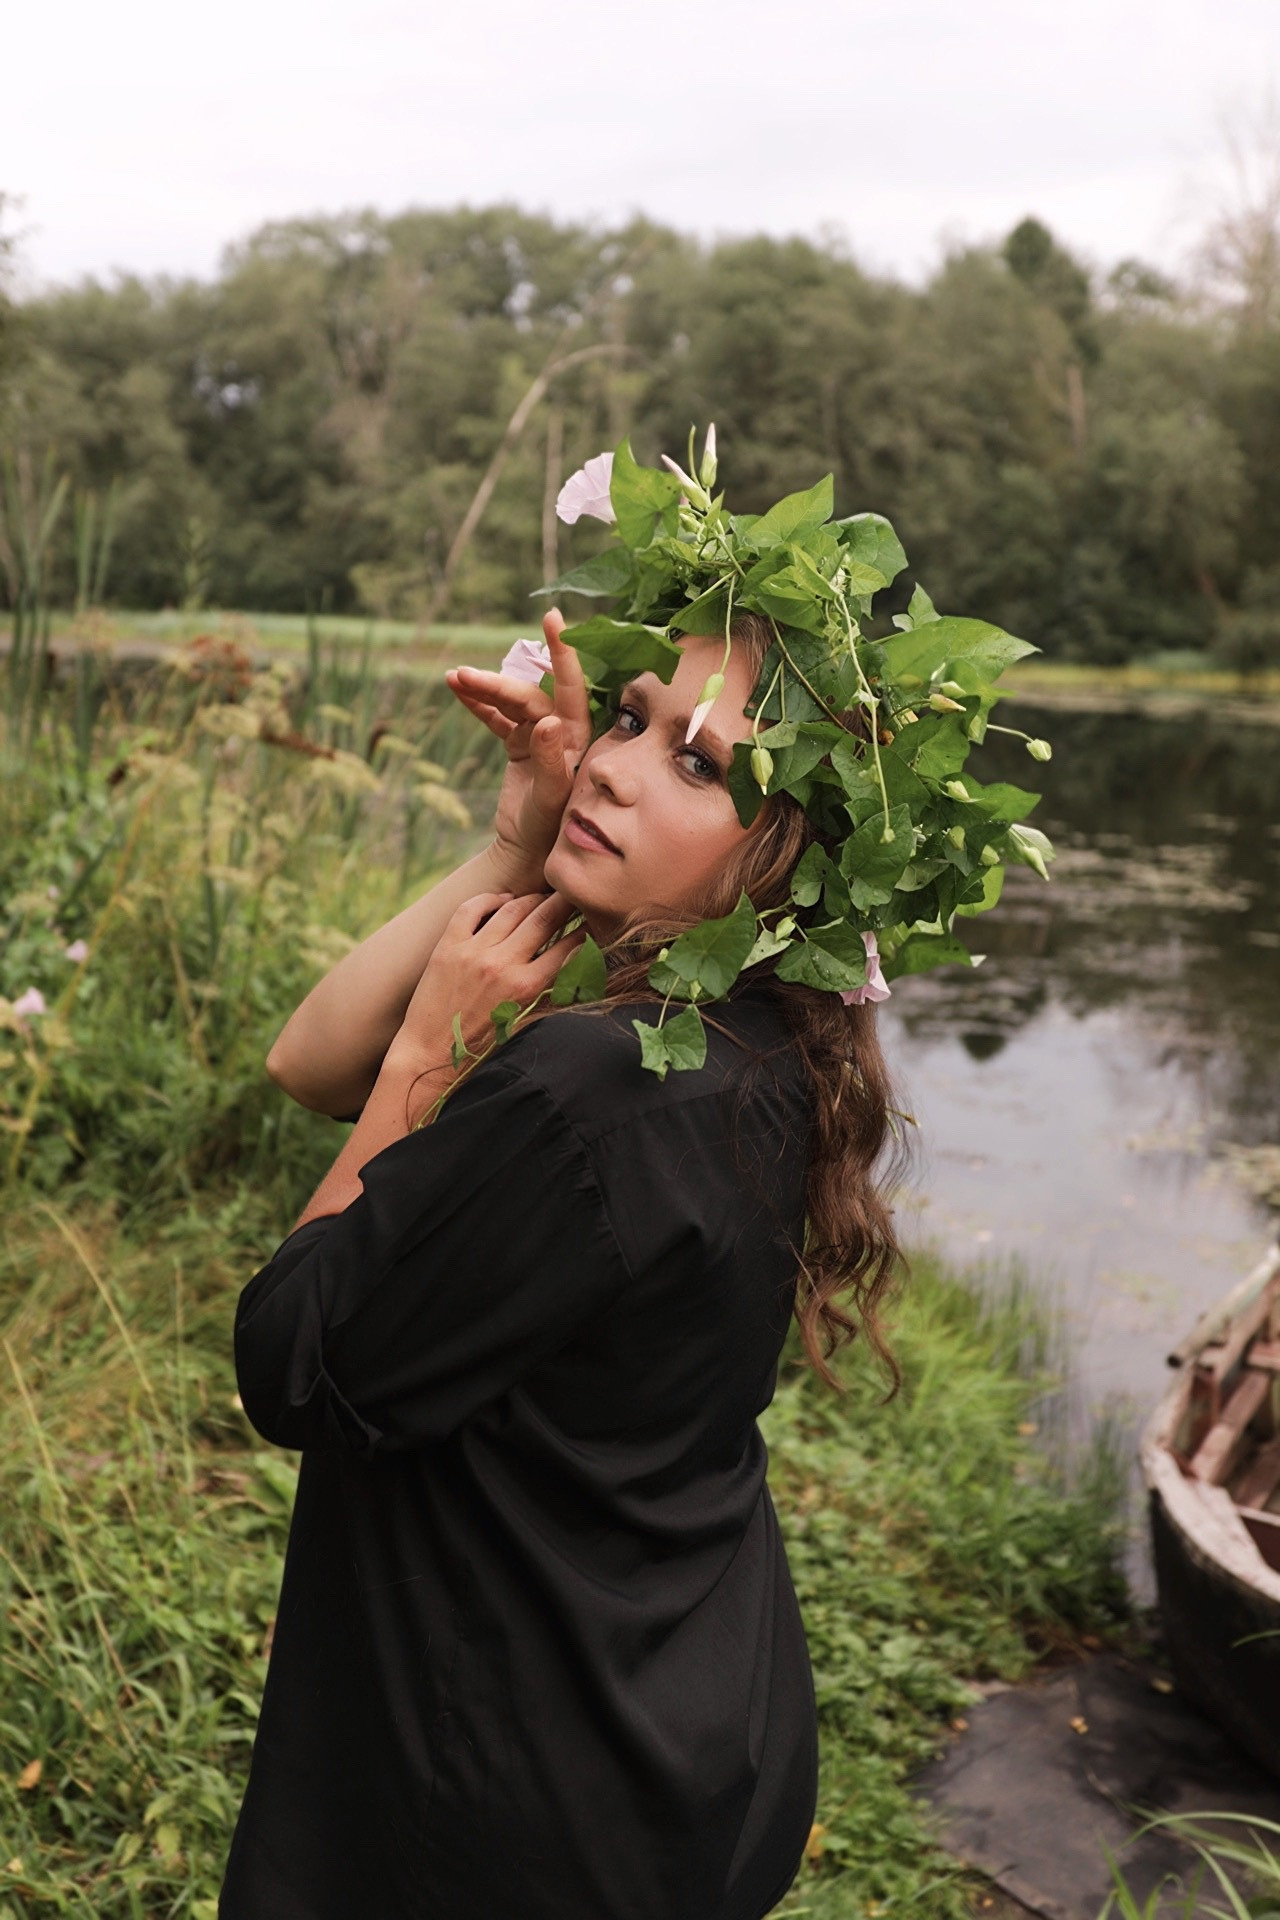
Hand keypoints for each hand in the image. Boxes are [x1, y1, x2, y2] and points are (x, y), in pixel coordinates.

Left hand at [386, 889, 584, 1086]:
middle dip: (565, 901)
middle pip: (544, 917)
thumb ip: (548, 992)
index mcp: (526, 988)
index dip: (585, 928)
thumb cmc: (482, 1046)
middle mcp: (501, 965)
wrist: (431, 1054)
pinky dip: (491, 898)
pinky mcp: (447, 947)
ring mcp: (472, 953)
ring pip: (512, 908)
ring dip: (532, 898)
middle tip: (575, 893)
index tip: (593, 918)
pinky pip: (471, 908)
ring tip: (544, 895)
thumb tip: (576, 963)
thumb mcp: (524, 1021)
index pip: (567, 946)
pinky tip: (504, 899)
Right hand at [445, 608, 591, 891]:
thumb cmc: (549, 831)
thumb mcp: (552, 799)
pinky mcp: (519, 747)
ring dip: (483, 689)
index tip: (552, 618)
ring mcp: (540, 737)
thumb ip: (553, 762)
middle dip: (498, 682)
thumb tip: (550, 722)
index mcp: (577, 738)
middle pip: (529, 694)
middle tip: (465, 674)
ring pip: (510, 702)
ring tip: (454, 677)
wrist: (531, 856)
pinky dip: (479, 704)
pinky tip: (456, 689)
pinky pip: (498, 718)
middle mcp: (562, 731)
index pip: (571, 688)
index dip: (563, 652)